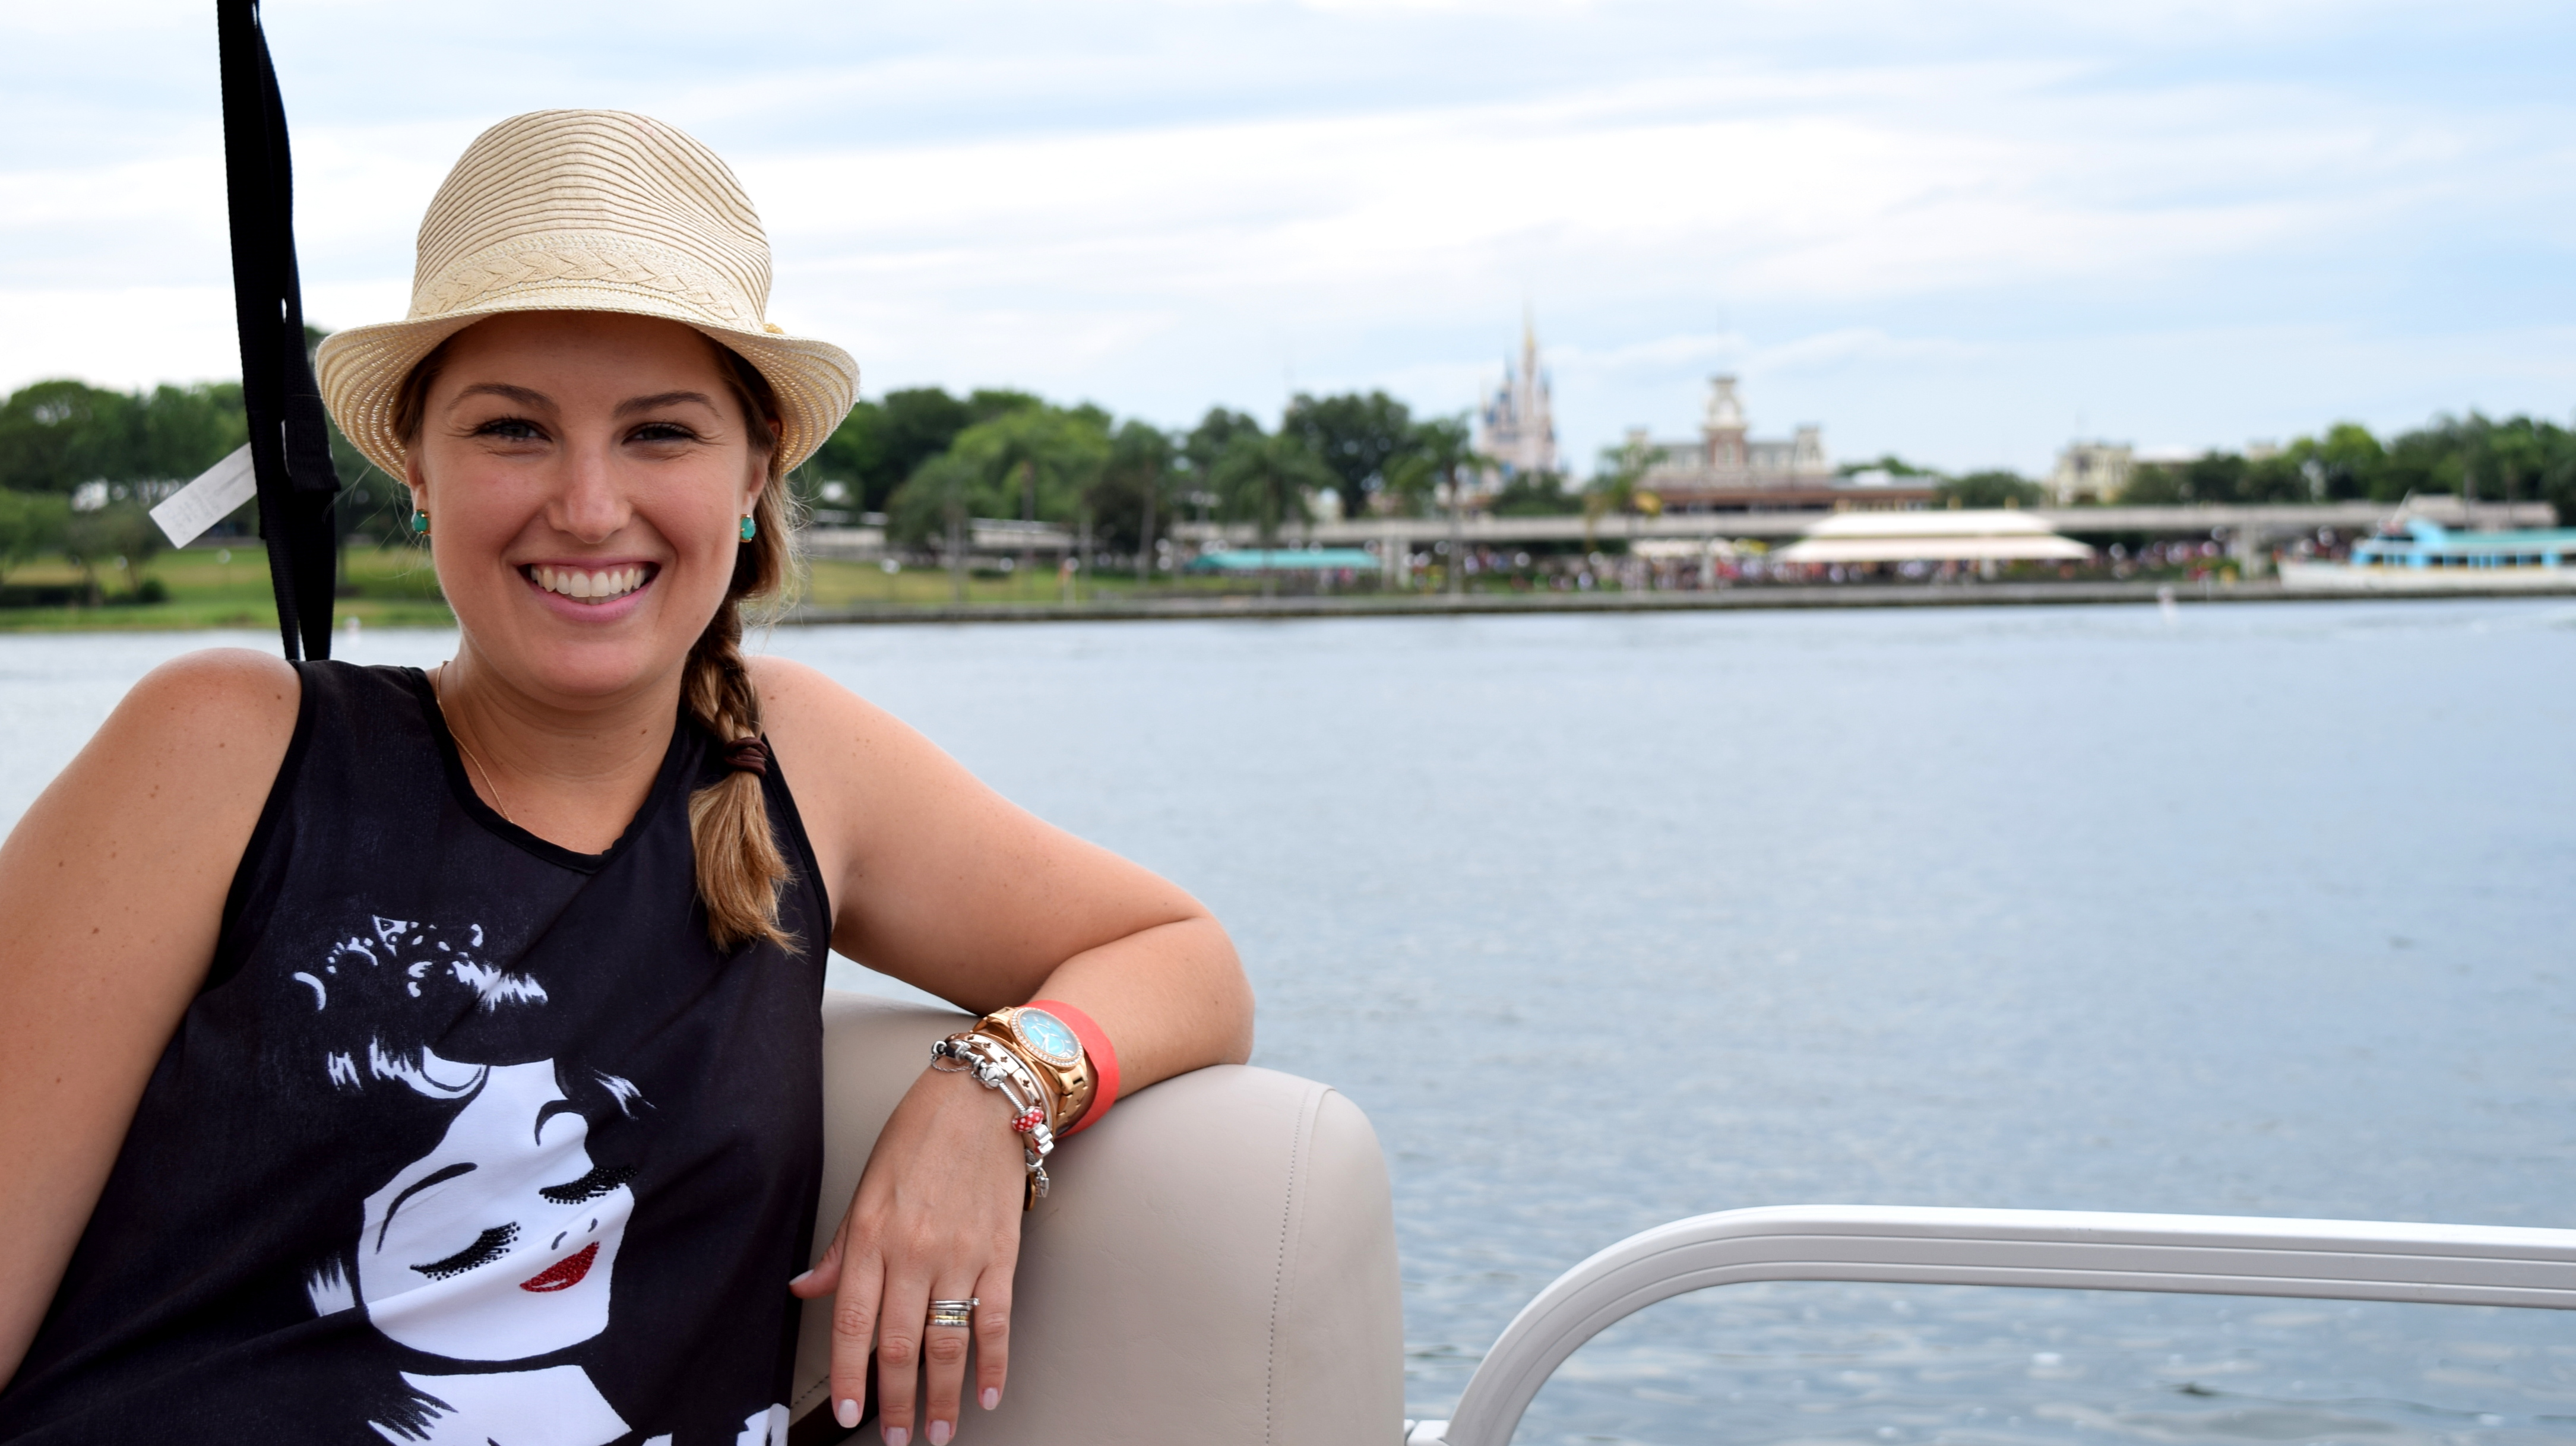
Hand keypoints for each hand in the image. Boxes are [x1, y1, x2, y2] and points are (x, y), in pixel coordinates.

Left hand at [792, 1065, 1027, 1443]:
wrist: (984, 1098)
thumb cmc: (920, 1135)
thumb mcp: (866, 1187)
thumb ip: (840, 1248)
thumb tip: (805, 1290)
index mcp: (872, 1235)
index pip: (853, 1323)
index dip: (850, 1376)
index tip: (848, 1414)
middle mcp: (913, 1251)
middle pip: (898, 1345)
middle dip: (895, 1402)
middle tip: (897, 1437)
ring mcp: (960, 1256)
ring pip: (947, 1342)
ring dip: (943, 1397)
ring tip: (940, 1431)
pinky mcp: (1000, 1254)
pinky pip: (997, 1321)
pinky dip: (994, 1364)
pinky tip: (988, 1394)